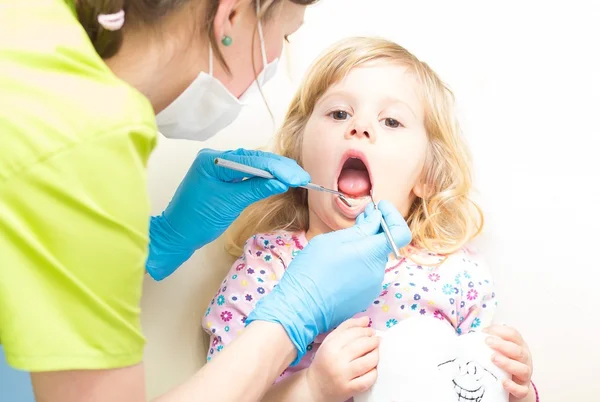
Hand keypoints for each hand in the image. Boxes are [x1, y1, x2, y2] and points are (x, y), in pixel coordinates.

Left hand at [146, 148, 309, 279]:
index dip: (278, 169)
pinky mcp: (221, 177)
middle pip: (254, 159)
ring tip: (296, 177)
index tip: (298, 177)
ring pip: (252, 165)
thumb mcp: (231, 204)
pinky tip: (278, 180)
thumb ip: (257, 189)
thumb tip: (281, 183)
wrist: (177, 235)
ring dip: (274, 171)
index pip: (253, 160)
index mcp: (213, 160)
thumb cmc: (197, 220)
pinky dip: (263, 177)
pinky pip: (246, 173)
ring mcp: (218, 166)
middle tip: (302, 176)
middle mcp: (215, 158)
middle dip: (280, 168)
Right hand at [247, 200, 410, 363]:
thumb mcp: (332, 241)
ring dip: (364, 248)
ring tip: (343, 243)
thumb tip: (375, 219)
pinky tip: (340, 264)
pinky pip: (366, 274)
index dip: (393, 217)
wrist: (300, 306)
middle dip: (375, 230)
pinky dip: (359, 264)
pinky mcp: (364, 297)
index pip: (400, 233)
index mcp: (371, 254)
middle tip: (360, 218)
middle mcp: (377, 272)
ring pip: (374, 260)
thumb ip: (359, 229)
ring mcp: (372, 287)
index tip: (380, 208)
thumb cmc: (311, 270)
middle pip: (384, 245)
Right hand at [306, 317, 379, 401]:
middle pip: (362, 346)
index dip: (366, 330)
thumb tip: (366, 319)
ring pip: (368, 362)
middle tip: (376, 341)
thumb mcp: (330, 341)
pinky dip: (374, 373)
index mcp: (330, 346)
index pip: (354, 333)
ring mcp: (343, 376)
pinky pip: (368, 380)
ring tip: (376, 352)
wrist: (315, 386)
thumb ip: (347, 327)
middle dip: (373, 341)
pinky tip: (372, 369)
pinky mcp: (349, 389)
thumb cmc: (325, 360)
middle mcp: (336, 360)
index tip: (371, 332)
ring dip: (376, 355)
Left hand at [484, 325, 534, 400]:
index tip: (485, 332)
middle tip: (488, 342)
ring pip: (523, 369)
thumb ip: (489, 343)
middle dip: (503, 345)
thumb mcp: (497, 350)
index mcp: (519, 346)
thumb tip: (473, 336)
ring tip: (493, 358)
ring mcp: (525, 375)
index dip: (500, 331)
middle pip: (519, 351)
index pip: (514, 335)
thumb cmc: (501, 364)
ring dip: (508, 363)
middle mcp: (525, 359)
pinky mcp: (523, 390)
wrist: (510, 387)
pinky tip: (503, 382)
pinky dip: (513, 386)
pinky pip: (522, 390)